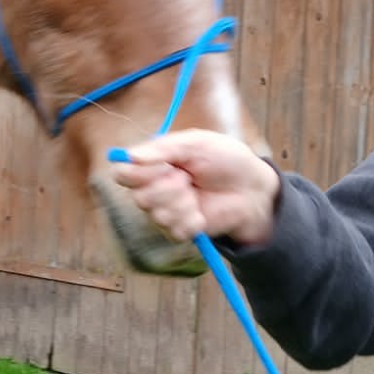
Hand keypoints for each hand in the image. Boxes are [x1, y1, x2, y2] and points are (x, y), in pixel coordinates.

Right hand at [110, 129, 280, 246]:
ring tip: (197, 193)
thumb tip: (130, 156)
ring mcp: (166, 211)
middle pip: (138, 197)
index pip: (121, 173)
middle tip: (187, 178)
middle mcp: (154, 189)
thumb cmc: (225, 159)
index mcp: (153, 164)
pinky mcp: (180, 230)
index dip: (134, 174)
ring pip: (157, 215)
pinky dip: (192, 220)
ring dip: (182, 203)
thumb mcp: (196, 143)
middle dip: (166, 187)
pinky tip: (202, 212)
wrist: (251, 187)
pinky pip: (174, 230)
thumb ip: (163, 148)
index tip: (160, 166)